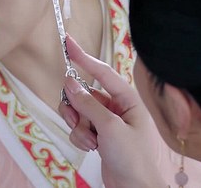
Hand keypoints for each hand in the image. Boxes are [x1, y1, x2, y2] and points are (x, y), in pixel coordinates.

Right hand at [58, 37, 165, 187]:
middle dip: (76, 107)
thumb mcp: (110, 128)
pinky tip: (91, 149)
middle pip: (85, 94)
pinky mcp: (100, 137)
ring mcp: (108, 123)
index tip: (68, 43)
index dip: (84, 57)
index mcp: (128, 99)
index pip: (103, 72)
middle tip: (74, 117)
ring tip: (89, 140)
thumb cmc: (133, 158)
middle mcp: (118, 108)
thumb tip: (71, 83)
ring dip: (79, 126)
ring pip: (80, 112)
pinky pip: (80, 128)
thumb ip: (88, 104)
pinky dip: (81, 137)